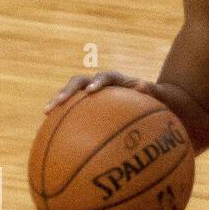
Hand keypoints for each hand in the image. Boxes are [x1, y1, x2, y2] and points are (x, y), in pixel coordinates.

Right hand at [44, 70, 158, 113]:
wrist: (154, 102)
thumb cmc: (160, 101)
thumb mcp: (162, 96)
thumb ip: (153, 91)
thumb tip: (144, 86)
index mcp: (118, 80)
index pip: (105, 77)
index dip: (97, 83)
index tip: (91, 92)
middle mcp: (101, 83)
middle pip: (79, 82)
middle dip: (67, 91)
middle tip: (58, 102)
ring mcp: (91, 93)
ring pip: (71, 94)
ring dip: (58, 101)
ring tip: (46, 113)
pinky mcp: (87, 105)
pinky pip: (74, 110)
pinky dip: (64, 117)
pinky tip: (54, 132)